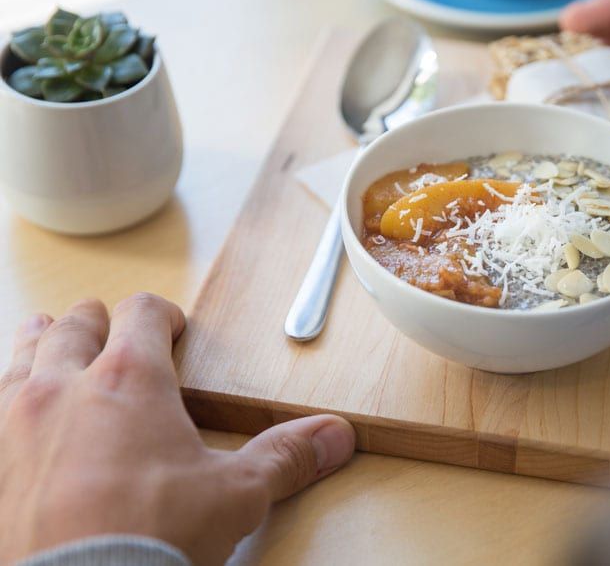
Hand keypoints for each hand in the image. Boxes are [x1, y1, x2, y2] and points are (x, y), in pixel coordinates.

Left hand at [0, 294, 354, 564]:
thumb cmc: (152, 538)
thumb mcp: (236, 495)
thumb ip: (285, 456)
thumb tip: (335, 435)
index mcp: (129, 379)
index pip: (141, 313)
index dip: (161, 314)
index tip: (172, 329)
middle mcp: (64, 388)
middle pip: (74, 325)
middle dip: (96, 322)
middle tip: (109, 330)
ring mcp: (15, 425)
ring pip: (20, 356)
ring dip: (39, 345)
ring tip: (47, 340)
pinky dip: (7, 401)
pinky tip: (16, 416)